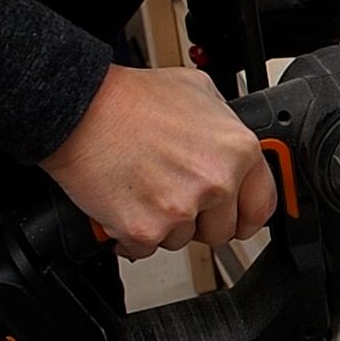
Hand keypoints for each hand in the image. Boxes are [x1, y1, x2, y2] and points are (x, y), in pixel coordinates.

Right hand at [40, 65, 277, 258]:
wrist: (78, 109)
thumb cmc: (131, 99)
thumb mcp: (199, 91)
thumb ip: (226, 125)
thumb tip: (235, 147)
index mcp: (238, 151)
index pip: (261, 206)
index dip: (245, 214)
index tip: (235, 217)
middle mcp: (216, 182)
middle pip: (222, 231)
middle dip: (200, 220)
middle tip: (175, 195)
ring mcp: (182, 209)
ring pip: (183, 240)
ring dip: (165, 224)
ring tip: (146, 188)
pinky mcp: (146, 229)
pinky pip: (147, 249)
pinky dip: (133, 234)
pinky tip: (126, 203)